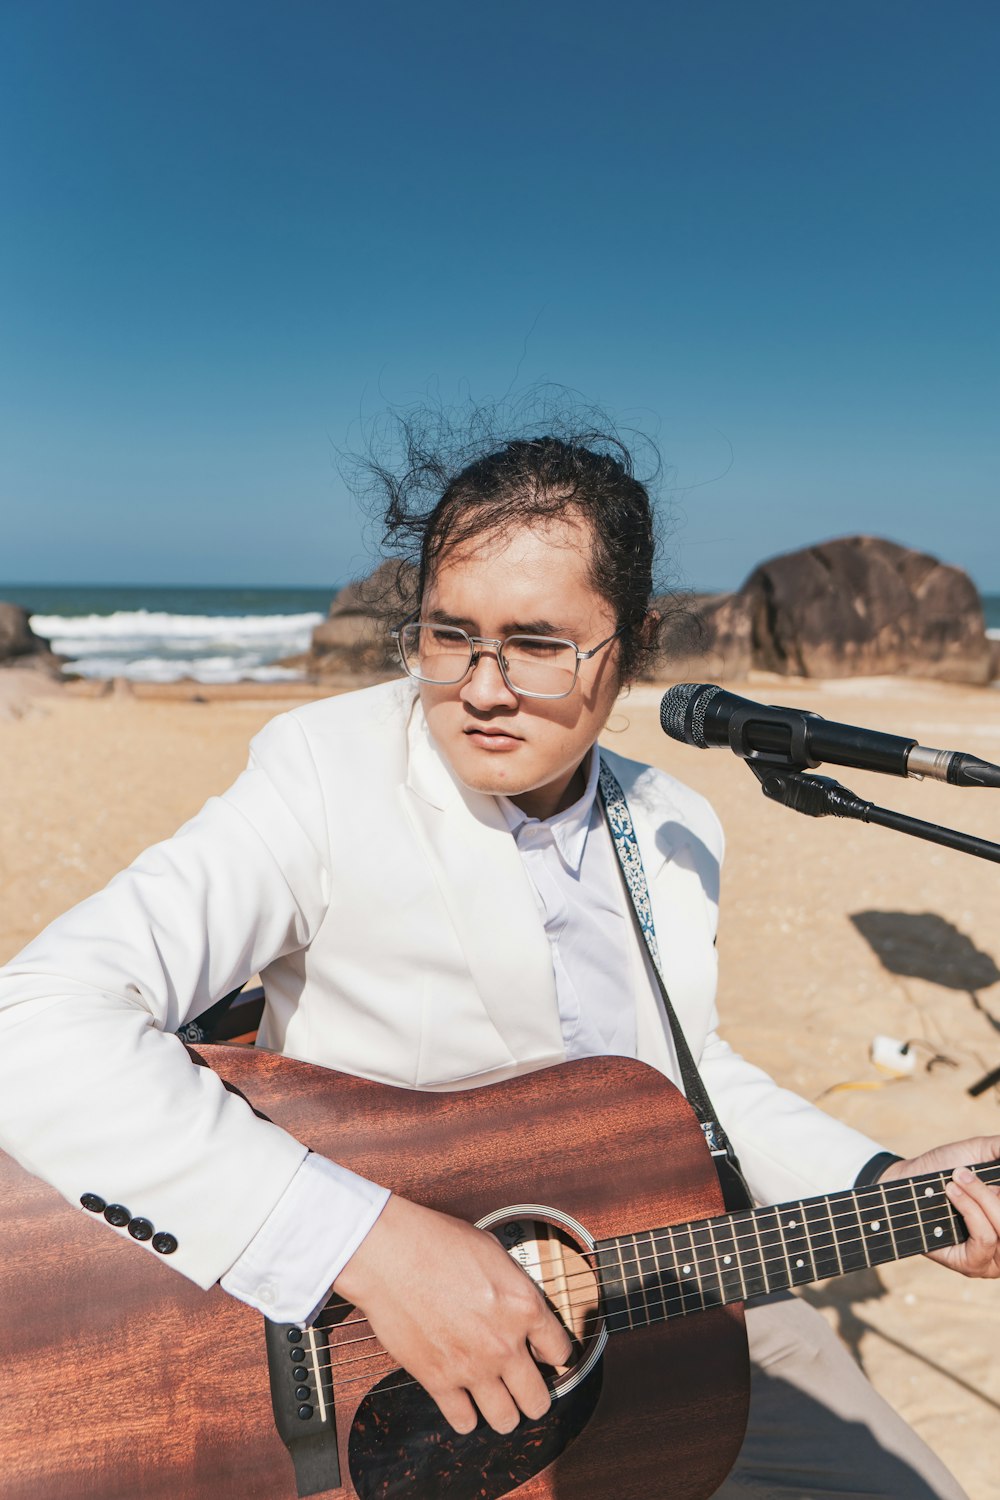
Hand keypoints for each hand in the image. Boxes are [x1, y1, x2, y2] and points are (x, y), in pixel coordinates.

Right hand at [332, 1195, 572, 1433]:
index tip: (545, 1356)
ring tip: (497, 1401)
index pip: (560, 1351)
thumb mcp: (493, 1252)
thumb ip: (513, 1286)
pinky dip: (465, 1416)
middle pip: (538, 1399)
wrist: (392, 1256)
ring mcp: (473, 1367)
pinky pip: (463, 1421)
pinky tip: (463, 1403)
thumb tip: (518, 1303)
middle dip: (534, 1396)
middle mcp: (505, 1343)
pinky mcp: (439, 1381)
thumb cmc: (438, 1243)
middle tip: (525, 1388)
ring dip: (504, 1412)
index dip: (554, 1355)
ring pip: (505, 1420)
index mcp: (524, 1306)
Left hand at [879, 1137, 999, 1278]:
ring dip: (980, 1200)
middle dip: (991, 1196)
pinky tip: (952, 1195)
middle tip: (964, 1174)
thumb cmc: (946, 1167)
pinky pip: (986, 1240)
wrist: (907, 1181)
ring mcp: (996, 1259)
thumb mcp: (983, 1151)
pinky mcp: (974, 1266)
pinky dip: (970, 1212)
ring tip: (957, 1180)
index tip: (993, 1182)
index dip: (999, 1198)